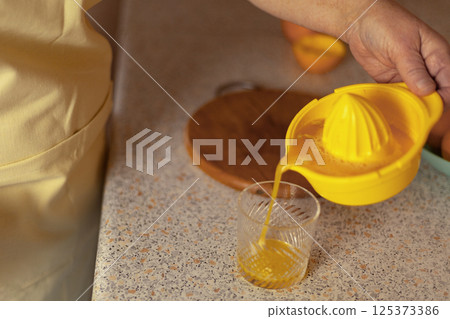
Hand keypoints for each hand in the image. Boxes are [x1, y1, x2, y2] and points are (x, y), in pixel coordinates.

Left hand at [345, 1, 449, 146]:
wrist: (361, 23)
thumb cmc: (387, 25)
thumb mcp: (402, 47)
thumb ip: (413, 70)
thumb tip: (427, 91)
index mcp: (438, 57)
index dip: (444, 102)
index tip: (431, 115)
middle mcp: (427, 69)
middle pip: (435, 96)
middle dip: (428, 110)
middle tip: (416, 123)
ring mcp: (410, 76)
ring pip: (417, 99)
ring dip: (412, 110)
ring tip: (404, 121)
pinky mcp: (393, 82)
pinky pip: (400, 98)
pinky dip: (397, 105)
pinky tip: (392, 114)